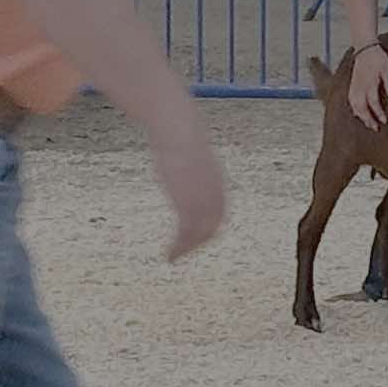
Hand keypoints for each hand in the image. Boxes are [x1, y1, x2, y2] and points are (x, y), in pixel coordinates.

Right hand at [152, 110, 227, 260]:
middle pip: (215, 224)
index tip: (195, 237)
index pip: (219, 212)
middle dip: (200, 241)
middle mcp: (215, 193)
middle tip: (183, 252)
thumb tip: (179, 157)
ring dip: (188, 248)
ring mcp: (203, 199)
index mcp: (216, 183)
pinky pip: (187, 234)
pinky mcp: (189, 204)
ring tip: (173, 256)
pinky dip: (180, 248)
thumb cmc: (179, 138)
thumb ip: (188, 166)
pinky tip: (168, 255)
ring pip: (202, 233)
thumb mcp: (188, 156)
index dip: (209, 226)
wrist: (179, 130)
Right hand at [347, 43, 387, 128]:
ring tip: (368, 124)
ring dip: (361, 116)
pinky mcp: (351, 85)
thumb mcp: (387, 68)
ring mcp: (354, 86)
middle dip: (368, 120)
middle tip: (376, 128)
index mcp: (369, 84)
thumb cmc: (378, 58)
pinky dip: (354, 109)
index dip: (378, 114)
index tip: (384, 121)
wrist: (365, 48)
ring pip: (354, 106)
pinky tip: (358, 114)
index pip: (373, 103)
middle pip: (361, 108)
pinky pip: (350, 101)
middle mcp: (359, 87)